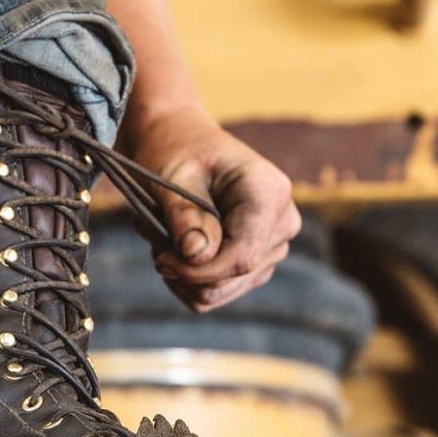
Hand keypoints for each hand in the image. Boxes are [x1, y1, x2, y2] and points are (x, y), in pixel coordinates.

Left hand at [121, 112, 301, 312]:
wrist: (178, 142)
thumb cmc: (174, 152)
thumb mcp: (170, 176)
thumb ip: (185, 215)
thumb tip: (197, 254)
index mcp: (269, 193)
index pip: (242, 256)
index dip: (197, 270)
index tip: (160, 258)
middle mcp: (282, 222)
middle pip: (233, 277)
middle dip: (185, 269)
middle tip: (154, 240)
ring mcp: (272, 246)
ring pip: (222, 291)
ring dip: (183, 273)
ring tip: (163, 237)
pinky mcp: (256, 263)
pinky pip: (217, 294)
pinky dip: (186, 280)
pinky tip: (173, 249)